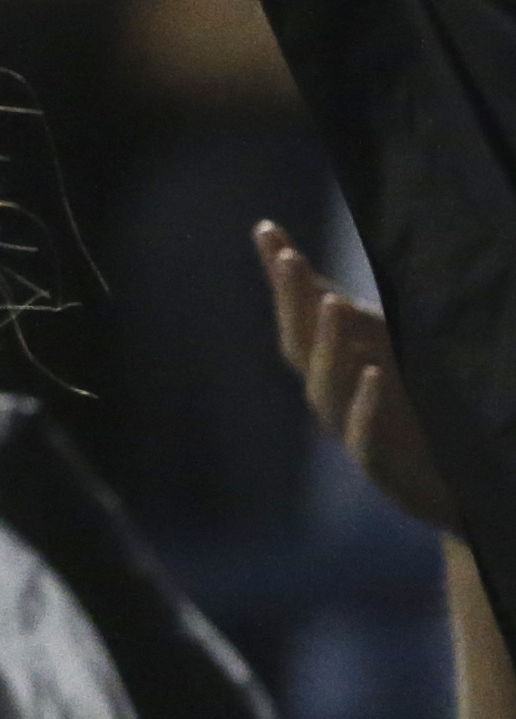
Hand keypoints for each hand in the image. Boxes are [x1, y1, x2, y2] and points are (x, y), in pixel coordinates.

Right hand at [257, 218, 453, 529]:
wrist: (450, 488)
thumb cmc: (417, 412)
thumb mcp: (390, 352)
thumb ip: (352, 317)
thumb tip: (323, 265)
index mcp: (333, 364)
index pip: (298, 314)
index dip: (282, 277)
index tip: (269, 231)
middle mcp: (333, 394)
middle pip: (300, 345)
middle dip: (293, 301)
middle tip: (291, 258)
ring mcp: (352, 429)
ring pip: (327, 387)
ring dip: (329, 344)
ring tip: (337, 304)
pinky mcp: (382, 466)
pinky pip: (365, 436)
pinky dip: (365, 404)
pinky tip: (374, 374)